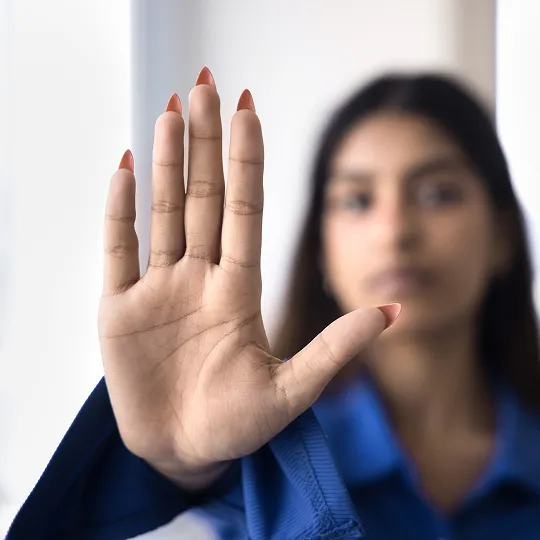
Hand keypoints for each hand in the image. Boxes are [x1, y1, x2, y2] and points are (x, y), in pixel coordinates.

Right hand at [98, 67, 399, 489]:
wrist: (186, 453)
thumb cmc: (239, 426)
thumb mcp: (292, 389)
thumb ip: (336, 347)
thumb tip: (395, 308)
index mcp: (239, 291)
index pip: (245, 211)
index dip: (247, 162)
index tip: (249, 113)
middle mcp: (200, 279)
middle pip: (203, 198)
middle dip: (205, 143)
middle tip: (208, 85)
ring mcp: (158, 290)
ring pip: (163, 212)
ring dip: (166, 162)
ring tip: (172, 109)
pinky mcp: (119, 310)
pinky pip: (117, 249)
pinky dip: (118, 211)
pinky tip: (126, 168)